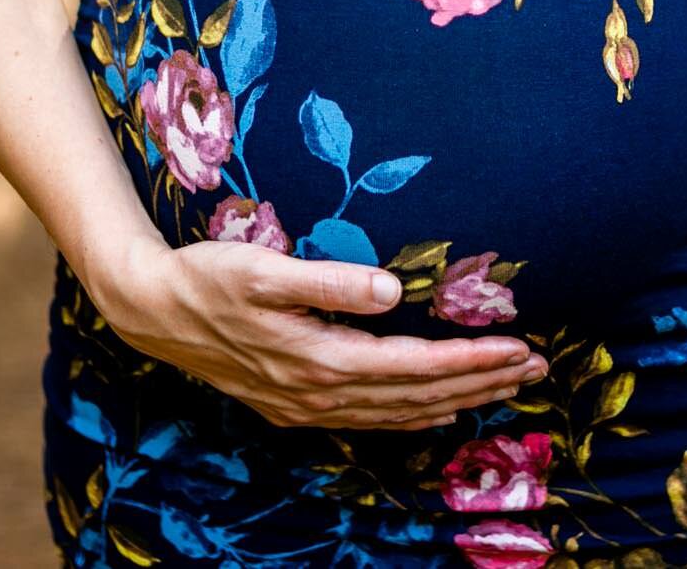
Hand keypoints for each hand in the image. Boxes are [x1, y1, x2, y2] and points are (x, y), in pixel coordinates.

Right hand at [93, 238, 548, 429]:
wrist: (150, 312)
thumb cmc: (207, 277)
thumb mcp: (262, 267)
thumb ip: (327, 279)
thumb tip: (390, 290)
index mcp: (319, 358)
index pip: (414, 367)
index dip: (470, 360)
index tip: (519, 348)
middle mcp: (319, 393)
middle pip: (417, 398)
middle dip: (481, 384)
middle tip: (537, 368)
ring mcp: (306, 406)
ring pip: (398, 414)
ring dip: (456, 401)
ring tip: (505, 387)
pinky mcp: (294, 406)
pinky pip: (370, 420)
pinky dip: (413, 418)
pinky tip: (438, 413)